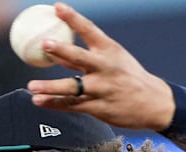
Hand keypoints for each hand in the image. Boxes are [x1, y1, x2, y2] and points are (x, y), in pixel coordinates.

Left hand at [26, 2, 175, 131]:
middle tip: (45, 43)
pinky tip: (39, 101)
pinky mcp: (99, 108)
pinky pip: (72, 105)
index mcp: (110, 51)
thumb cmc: (130, 77)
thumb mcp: (114, 60)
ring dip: (51, 87)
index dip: (73, 18)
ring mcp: (101, 89)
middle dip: (61, 50)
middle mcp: (105, 69)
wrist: (154, 103)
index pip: (89, 30)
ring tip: (32, 87)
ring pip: (72, 88)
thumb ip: (85, 57)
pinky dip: (54, 103)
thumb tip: (56, 51)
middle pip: (79, 58)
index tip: (57, 7)